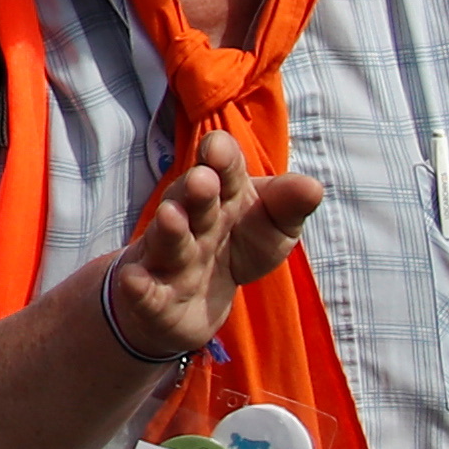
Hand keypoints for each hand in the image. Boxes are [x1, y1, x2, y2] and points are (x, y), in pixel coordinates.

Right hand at [104, 124, 325, 367]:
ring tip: (171, 217)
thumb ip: (288, 206)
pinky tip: (134, 281)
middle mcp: (190, 220)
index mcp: (222, 197)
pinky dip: (137, 287)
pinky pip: (142, 291)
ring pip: (167, 243)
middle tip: (204, 180)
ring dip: (168, 230)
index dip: (221, 159)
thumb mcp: (271, 229)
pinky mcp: (151, 297)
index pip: (222, 171)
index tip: (219, 149)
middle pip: (192, 203)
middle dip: (196, 191)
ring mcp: (166, 258)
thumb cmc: (235, 248)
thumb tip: (313, 186)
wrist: (189, 299)